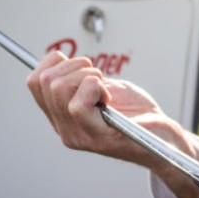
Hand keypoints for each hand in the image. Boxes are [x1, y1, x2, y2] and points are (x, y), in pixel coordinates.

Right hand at [26, 51, 193, 170]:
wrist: (164, 139)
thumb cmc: (139, 113)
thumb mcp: (105, 89)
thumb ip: (81, 79)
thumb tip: (60, 58)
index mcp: (62, 117)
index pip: (34, 82)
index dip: (55, 62)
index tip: (81, 66)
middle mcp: (65, 129)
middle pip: (46, 81)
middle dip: (76, 66)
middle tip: (100, 77)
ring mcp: (79, 136)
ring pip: (60, 89)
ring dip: (89, 75)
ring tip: (106, 89)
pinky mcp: (98, 138)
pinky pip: (78, 106)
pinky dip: (96, 88)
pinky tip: (109, 97)